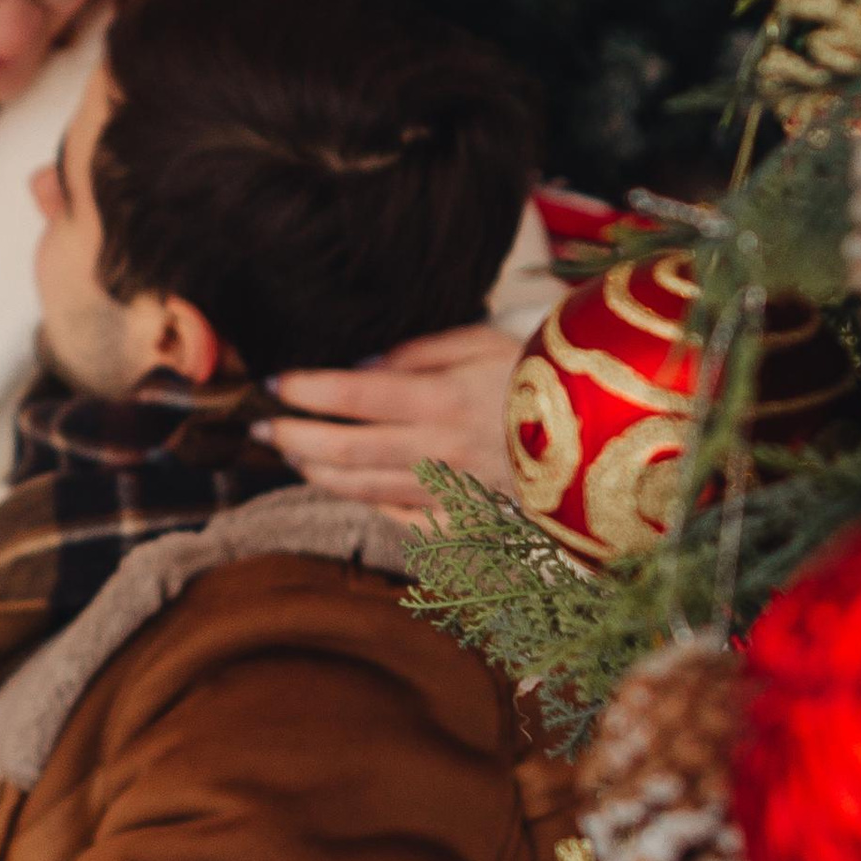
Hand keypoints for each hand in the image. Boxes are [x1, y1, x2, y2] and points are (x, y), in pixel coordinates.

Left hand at [258, 319, 521, 523]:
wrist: (602, 431)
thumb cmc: (538, 375)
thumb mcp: (482, 340)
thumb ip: (417, 352)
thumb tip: (360, 368)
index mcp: (443, 399)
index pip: (354, 395)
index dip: (306, 391)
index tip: (273, 384)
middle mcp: (439, 450)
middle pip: (345, 450)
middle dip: (292, 438)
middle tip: (257, 426)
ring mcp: (448, 491)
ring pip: (362, 490)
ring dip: (316, 473)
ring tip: (289, 455)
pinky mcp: (462, 519)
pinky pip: (398, 519)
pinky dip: (363, 503)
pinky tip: (341, 487)